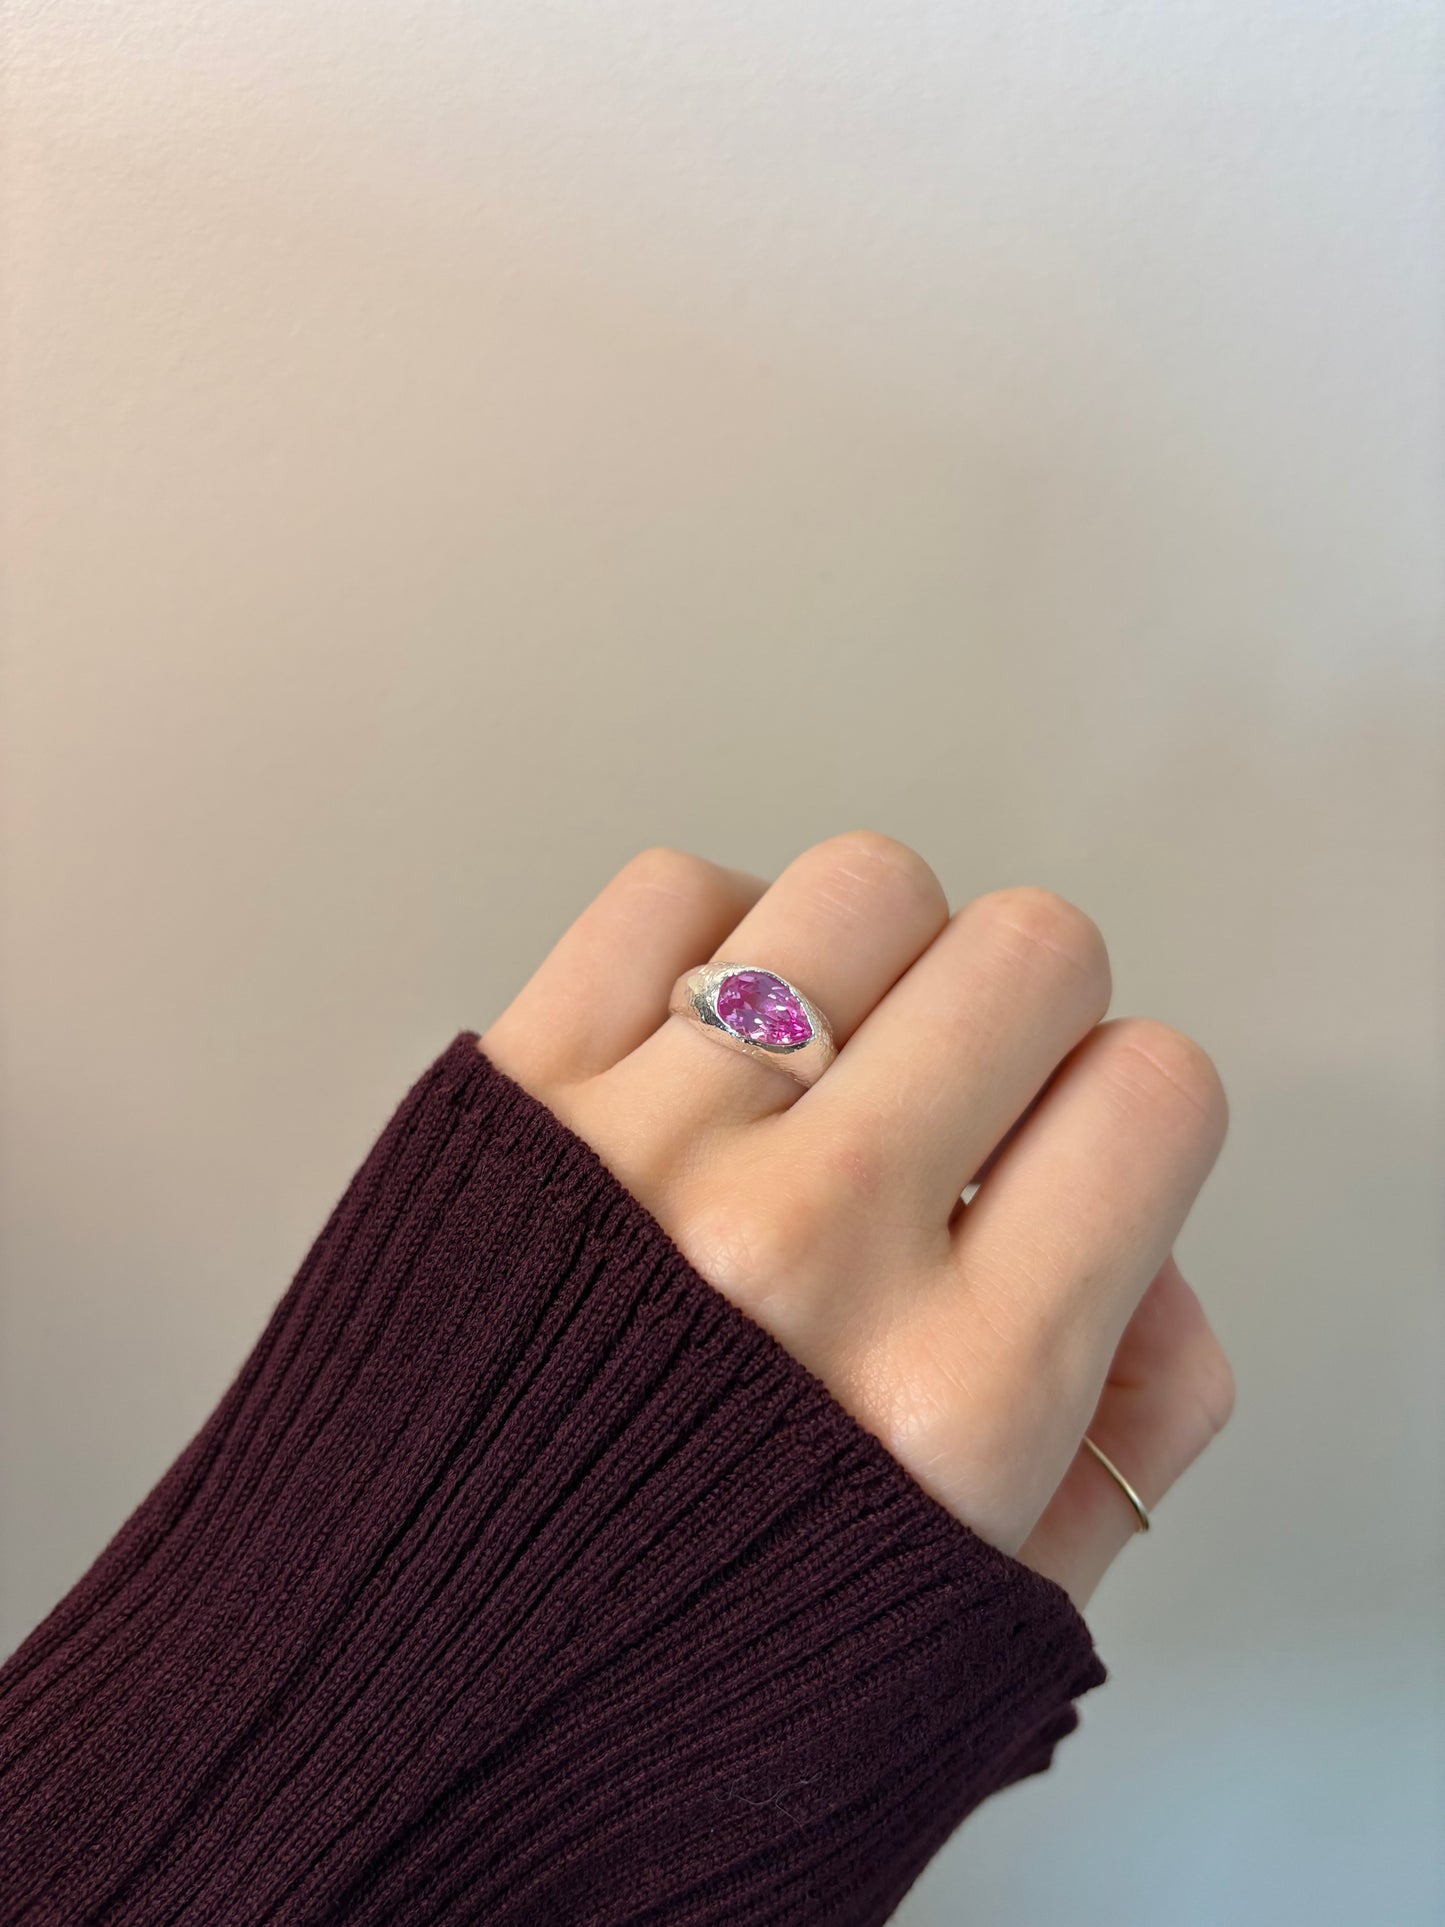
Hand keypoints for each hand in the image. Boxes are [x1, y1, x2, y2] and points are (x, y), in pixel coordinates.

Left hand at [482, 833, 1233, 1606]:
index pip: (1151, 1092)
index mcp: (960, 1399)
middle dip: (1022, 1021)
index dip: (1126, 1112)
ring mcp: (649, 1153)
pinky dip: (718, 939)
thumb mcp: (976, 1627)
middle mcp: (811, 1249)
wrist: (387, 1705)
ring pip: (865, 889)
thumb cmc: (678, 1680)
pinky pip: (673, 893)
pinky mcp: (510, 1096)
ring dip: (879, 964)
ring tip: (829, 1064)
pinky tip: (711, 1041)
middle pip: (1029, 953)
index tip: (1065, 1159)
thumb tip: (1153, 1243)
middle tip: (955, 1106)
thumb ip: (1130, 1431)